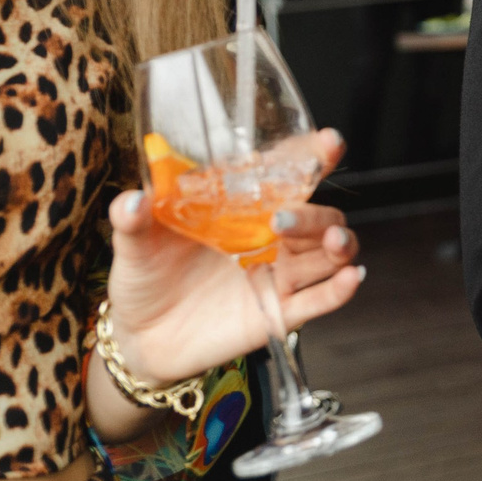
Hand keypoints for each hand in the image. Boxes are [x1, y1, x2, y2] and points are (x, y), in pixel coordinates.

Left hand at [104, 129, 364, 389]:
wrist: (141, 338)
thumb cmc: (145, 279)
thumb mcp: (135, 246)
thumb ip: (133, 220)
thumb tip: (131, 200)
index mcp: (246, 210)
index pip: (290, 176)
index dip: (314, 156)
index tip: (328, 142)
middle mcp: (273, 238)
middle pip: (320, 217)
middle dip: (315, 214)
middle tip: (284, 218)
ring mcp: (281, 275)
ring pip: (331, 254)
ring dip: (340, 244)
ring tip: (333, 244)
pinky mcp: (280, 312)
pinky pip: (320, 300)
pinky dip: (340, 289)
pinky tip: (350, 279)